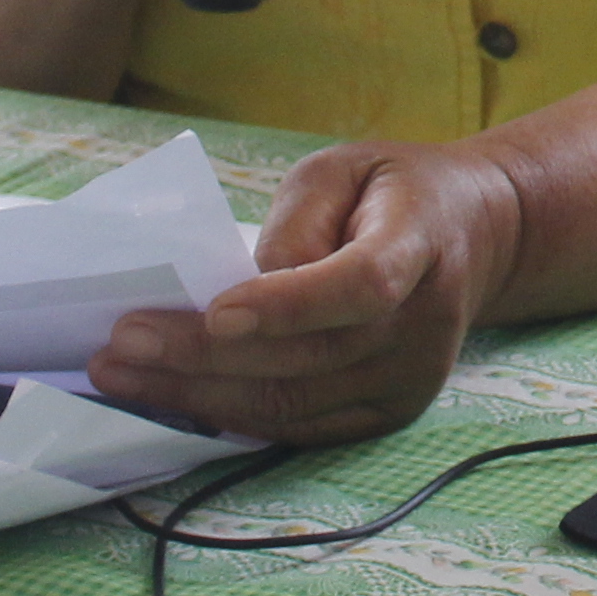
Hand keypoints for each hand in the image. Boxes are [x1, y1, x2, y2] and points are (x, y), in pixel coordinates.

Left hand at [91, 140, 520, 443]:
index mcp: (422, 244)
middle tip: (121, 342)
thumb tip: (244, 286)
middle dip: (203, 357)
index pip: (361, 286)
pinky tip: (171, 397)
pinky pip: (298, 426)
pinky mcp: (389, 414)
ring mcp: (412, 379)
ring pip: (293, 402)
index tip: (214, 311)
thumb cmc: (391, 195)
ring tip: (121, 374)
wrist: (474, 240)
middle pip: (309, 356)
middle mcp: (426, 324)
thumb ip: (297, 220)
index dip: (289, 305)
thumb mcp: (343, 169)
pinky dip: (229, 415)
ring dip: (198, 394)